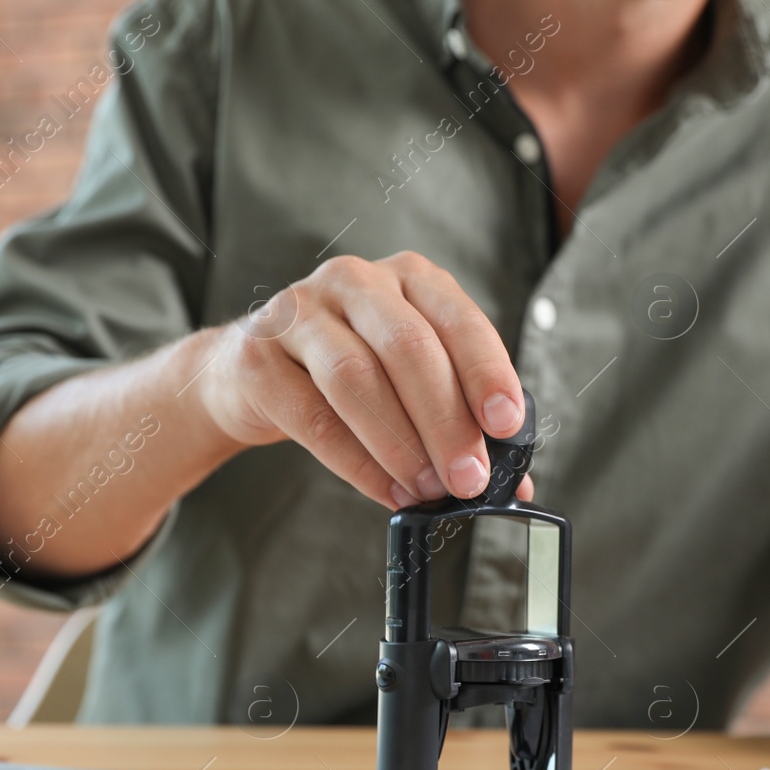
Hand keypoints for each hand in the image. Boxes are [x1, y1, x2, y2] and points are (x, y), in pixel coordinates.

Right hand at [193, 251, 533, 508]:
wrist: (253, 372)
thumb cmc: (350, 371)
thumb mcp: (409, 377)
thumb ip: (461, 417)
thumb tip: (515, 484)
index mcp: (408, 277)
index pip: (457, 319)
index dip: (486, 372)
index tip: (507, 424)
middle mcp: (355, 281)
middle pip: (408, 347)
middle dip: (446, 421)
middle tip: (469, 478)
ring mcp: (299, 312)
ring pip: (357, 378)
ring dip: (401, 445)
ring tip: (429, 489)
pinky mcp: (258, 357)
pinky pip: (314, 417)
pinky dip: (358, 464)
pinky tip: (387, 492)